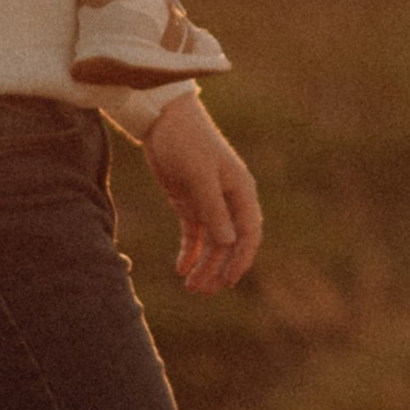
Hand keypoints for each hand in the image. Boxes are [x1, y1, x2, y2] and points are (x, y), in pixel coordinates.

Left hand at [141, 91, 262, 293]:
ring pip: (212, 242)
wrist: (161, 117)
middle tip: (201, 291)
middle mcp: (229, 199)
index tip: (228, 282)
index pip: (248, 234)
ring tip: (191, 287)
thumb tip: (228, 243)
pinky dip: (190, 251)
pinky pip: (194, 232)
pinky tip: (181, 268)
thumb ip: (213, 210)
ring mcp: (209, 201)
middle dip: (218, 269)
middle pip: (230, 243)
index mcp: (240, 191)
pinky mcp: (189, 200)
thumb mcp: (198, 176)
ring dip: (204, 265)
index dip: (240, 260)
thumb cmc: (186, 140)